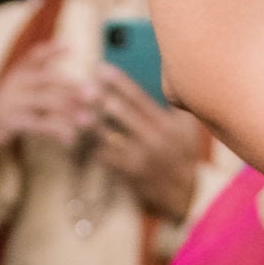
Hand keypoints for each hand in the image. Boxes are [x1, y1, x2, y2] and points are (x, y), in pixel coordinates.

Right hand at [0, 47, 94, 162]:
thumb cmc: (11, 108)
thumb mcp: (21, 89)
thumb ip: (41, 80)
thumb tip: (74, 77)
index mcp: (18, 72)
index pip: (35, 56)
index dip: (52, 50)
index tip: (71, 47)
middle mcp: (14, 82)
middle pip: (48, 80)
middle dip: (73, 87)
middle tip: (95, 94)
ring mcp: (12, 101)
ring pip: (47, 102)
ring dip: (70, 111)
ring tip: (89, 120)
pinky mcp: (11, 121)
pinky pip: (40, 124)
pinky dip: (57, 131)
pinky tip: (70, 138)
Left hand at [91, 70, 199, 220]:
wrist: (185, 195)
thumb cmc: (183, 155)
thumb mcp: (188, 129)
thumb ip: (176, 107)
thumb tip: (165, 79)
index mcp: (167, 125)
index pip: (140, 98)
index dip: (120, 82)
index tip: (101, 69)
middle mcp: (154, 140)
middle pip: (122, 114)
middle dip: (101, 98)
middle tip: (82, 86)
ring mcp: (140, 158)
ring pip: (109, 136)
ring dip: (91, 123)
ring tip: (75, 110)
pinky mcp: (128, 174)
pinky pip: (105, 156)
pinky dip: (92, 145)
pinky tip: (77, 136)